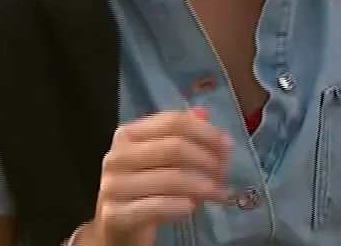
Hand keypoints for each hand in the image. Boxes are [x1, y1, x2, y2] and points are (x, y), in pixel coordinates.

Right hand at [85, 110, 231, 245]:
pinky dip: (181, 205)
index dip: (205, 132)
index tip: (227, 147)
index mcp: (128, 134)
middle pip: (174, 148)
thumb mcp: (162, 160)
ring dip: (201, 186)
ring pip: (169, 178)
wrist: (117, 226)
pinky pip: (157, 206)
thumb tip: (204, 114)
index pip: (173, 121)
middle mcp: (116, 156)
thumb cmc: (144, 188)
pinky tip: (193, 207)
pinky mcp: (116, 215)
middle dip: (207, 160)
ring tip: (217, 193)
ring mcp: (113, 186)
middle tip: (224, 174)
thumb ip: (181, 135)